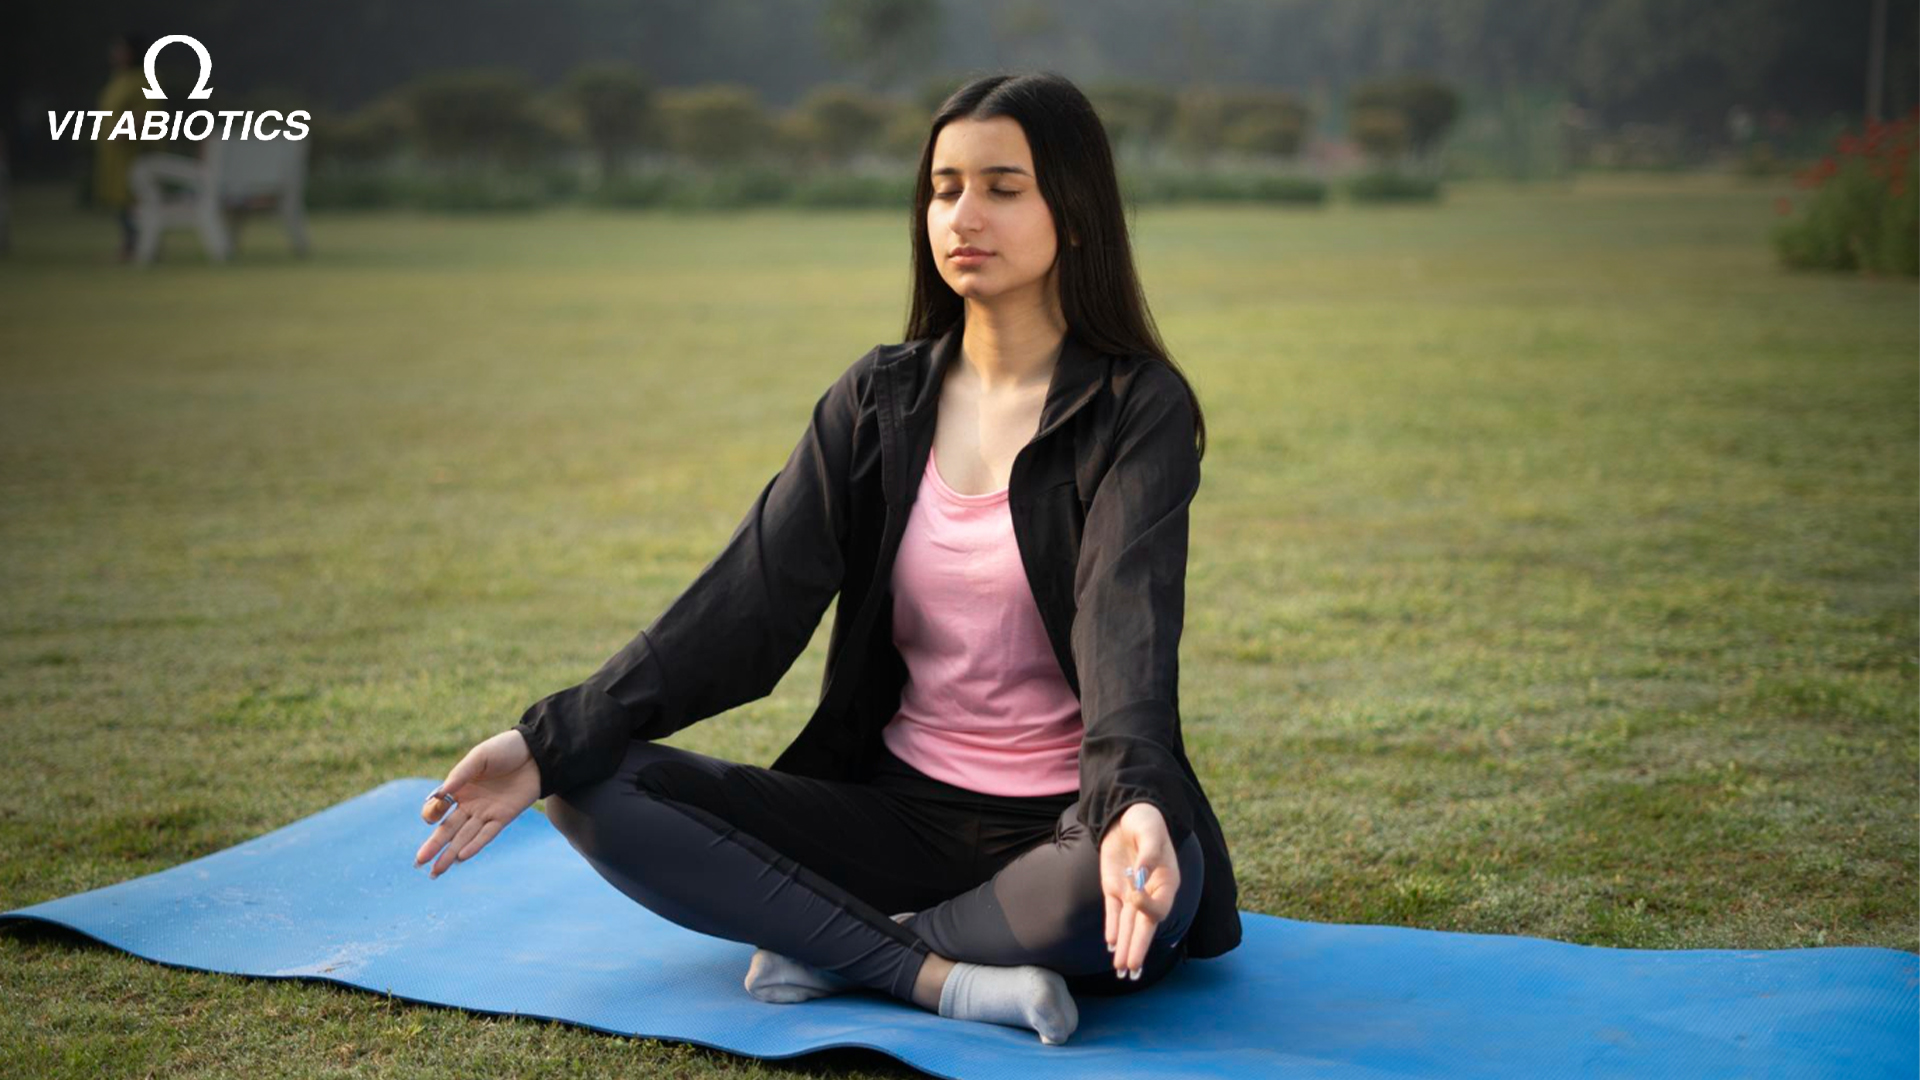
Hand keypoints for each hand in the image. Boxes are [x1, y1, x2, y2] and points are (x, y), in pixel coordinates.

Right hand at [414, 729, 541, 878]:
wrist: (536, 752)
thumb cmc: (505, 749)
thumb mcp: (479, 757)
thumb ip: (460, 775)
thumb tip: (440, 793)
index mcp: (459, 788)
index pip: (438, 808)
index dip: (432, 812)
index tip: (435, 810)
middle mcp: (470, 804)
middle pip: (448, 829)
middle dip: (433, 846)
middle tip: (419, 862)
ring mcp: (486, 812)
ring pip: (464, 837)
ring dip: (449, 854)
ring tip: (435, 872)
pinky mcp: (504, 816)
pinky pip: (487, 834)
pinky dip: (474, 846)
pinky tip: (460, 857)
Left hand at [1098, 801, 1177, 979]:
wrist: (1127, 814)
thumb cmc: (1146, 821)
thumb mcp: (1150, 831)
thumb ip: (1149, 850)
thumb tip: (1143, 870)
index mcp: (1166, 882)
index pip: (1158, 906)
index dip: (1146, 906)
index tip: (1133, 894)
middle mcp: (1150, 892)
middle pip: (1144, 925)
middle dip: (1138, 947)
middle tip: (1131, 968)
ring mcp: (1131, 892)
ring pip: (1129, 924)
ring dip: (1125, 945)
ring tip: (1121, 968)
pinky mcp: (1114, 888)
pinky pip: (1113, 913)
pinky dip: (1112, 928)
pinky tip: (1112, 945)